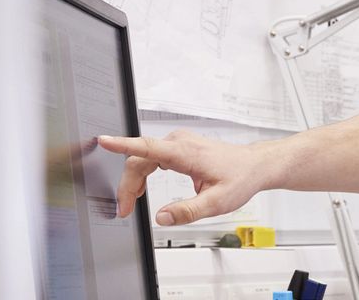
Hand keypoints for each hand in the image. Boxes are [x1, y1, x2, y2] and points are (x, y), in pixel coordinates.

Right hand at [95, 131, 277, 225]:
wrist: (254, 165)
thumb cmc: (240, 178)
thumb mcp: (216, 203)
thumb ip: (187, 211)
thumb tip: (162, 217)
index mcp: (185, 152)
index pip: (147, 146)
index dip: (122, 144)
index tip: (104, 140)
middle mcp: (179, 142)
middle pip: (140, 160)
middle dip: (128, 185)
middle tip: (125, 210)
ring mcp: (179, 142)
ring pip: (144, 159)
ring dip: (134, 181)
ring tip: (131, 203)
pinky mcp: (179, 146)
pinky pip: (152, 157)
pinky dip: (144, 173)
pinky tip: (143, 188)